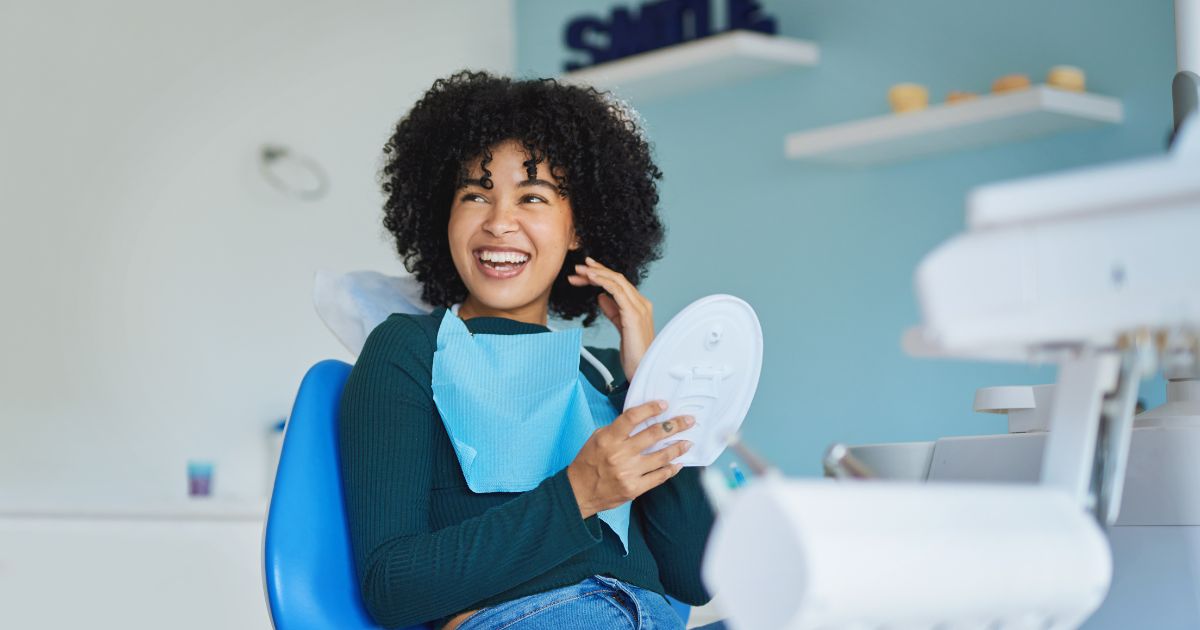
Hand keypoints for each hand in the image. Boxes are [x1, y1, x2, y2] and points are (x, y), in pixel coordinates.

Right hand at [566, 399, 693, 518]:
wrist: (579, 492)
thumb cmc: (588, 462)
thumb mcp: (597, 438)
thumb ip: (618, 429)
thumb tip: (642, 419)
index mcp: (608, 438)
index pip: (632, 417)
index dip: (650, 409)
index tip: (664, 404)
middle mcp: (619, 454)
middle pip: (652, 435)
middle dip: (674, 426)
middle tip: (688, 420)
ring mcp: (628, 472)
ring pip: (661, 457)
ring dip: (677, 448)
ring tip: (687, 442)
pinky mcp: (634, 488)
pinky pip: (658, 477)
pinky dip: (670, 469)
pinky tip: (678, 463)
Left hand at [567, 256, 653, 380]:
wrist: (643, 370)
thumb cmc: (634, 354)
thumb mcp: (620, 328)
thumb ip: (613, 311)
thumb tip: (601, 297)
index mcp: (639, 306)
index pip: (619, 284)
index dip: (601, 275)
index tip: (584, 271)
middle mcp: (641, 303)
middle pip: (617, 279)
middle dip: (596, 270)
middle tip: (578, 267)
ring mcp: (639, 308)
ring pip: (617, 281)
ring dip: (597, 273)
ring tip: (580, 270)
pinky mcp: (634, 315)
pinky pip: (617, 291)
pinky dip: (603, 281)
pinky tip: (591, 278)